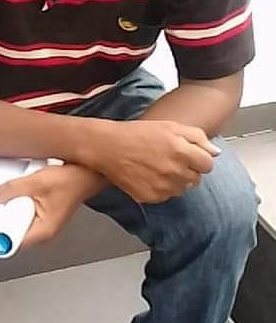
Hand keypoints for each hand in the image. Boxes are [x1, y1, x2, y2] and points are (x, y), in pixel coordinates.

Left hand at [0, 164, 90, 247]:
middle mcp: (43, 231)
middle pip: (12, 233)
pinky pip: (22, 213)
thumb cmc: (72, 181)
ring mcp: (43, 222)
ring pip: (17, 222)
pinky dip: (15, 205)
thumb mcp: (36, 182)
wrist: (87, 172)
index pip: (12, 243)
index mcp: (43, 231)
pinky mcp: (42, 213)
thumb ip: (12, 189)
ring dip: (7, 212)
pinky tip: (11, 195)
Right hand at [92, 120, 219, 203]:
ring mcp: (162, 186)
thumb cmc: (137, 133)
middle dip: (188, 170)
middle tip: (170, 161)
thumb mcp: (169, 126)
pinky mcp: (150, 196)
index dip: (199, 160)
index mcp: (181, 151)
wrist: (107, 147)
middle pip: (196, 179)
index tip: (189, 156)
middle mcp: (174, 170)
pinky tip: (149, 176)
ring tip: (158, 168)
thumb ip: (197, 137)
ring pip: (182, 189)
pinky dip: (161, 189)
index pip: (208, 165)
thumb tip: (215, 153)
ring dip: (175, 181)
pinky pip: (165, 196)